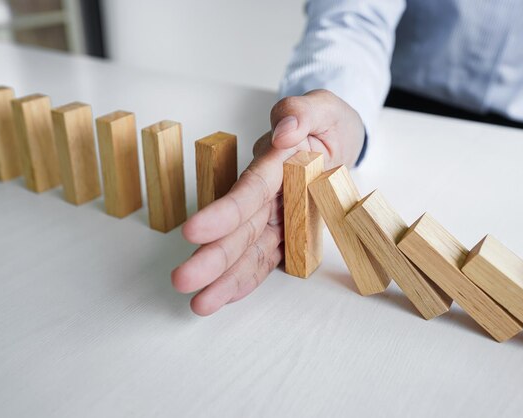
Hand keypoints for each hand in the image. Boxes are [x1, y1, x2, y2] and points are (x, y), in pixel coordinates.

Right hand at [172, 89, 365, 314]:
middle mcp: (269, 194)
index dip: (223, 213)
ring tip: (199, 304)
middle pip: (239, 227)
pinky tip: (225, 297)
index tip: (195, 233)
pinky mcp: (287, 232)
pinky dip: (248, 278)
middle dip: (212, 256)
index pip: (248, 191)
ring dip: (225, 277)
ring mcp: (276, 215)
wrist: (339, 138)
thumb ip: (301, 112)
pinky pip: (267, 258)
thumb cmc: (328, 123)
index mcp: (273, 164)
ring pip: (248, 249)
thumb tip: (285, 130)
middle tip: (184, 281)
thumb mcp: (323, 107)